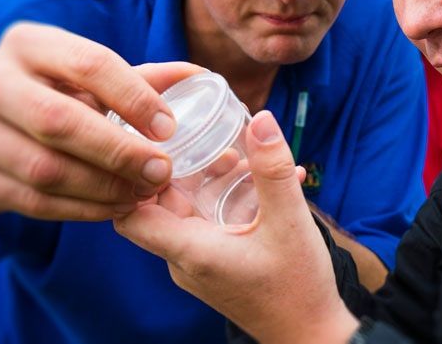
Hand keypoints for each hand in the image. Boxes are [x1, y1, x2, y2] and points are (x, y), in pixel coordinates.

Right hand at [0, 22, 205, 221]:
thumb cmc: (51, 96)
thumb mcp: (85, 79)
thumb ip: (140, 78)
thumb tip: (201, 77)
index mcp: (28, 43)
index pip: (89, 64)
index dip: (135, 99)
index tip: (170, 129)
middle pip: (59, 121)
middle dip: (120, 152)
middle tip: (162, 172)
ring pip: (45, 169)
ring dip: (104, 188)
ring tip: (143, 194)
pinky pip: (31, 201)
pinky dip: (81, 209)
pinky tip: (113, 208)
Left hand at [114, 110, 359, 343]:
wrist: (312, 337)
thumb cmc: (299, 288)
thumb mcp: (290, 221)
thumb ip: (274, 170)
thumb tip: (261, 119)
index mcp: (190, 250)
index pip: (129, 215)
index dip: (131, 178)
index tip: (156, 146)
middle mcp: (185, 260)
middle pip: (159, 205)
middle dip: (179, 168)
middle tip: (204, 138)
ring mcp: (200, 265)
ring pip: (186, 212)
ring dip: (207, 181)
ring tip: (238, 157)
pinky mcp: (217, 267)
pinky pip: (207, 224)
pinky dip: (224, 200)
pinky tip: (260, 183)